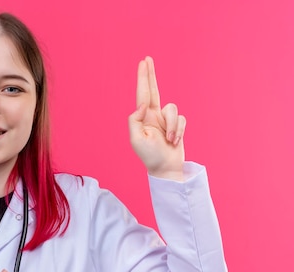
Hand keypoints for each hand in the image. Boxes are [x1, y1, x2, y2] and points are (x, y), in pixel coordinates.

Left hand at [128, 56, 185, 180]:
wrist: (165, 167)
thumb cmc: (149, 156)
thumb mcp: (136, 139)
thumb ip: (135, 120)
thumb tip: (141, 105)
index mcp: (142, 117)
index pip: (142, 94)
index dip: (143, 78)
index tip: (143, 62)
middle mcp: (153, 115)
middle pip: (153, 90)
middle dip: (150, 75)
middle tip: (148, 59)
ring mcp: (165, 119)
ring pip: (173, 109)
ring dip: (173, 125)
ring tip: (169, 139)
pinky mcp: (177, 124)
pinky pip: (181, 119)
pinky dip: (179, 130)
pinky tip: (174, 141)